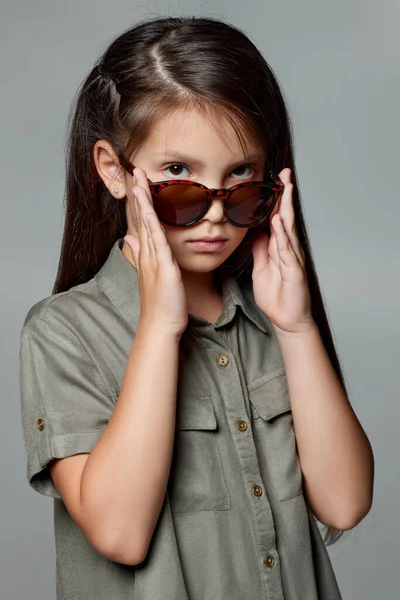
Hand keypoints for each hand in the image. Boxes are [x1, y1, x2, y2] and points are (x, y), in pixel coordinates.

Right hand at [124, 167, 187, 337]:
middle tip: (136, 171)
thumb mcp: (150, 273)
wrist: (160, 325)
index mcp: (147, 254)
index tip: (139, 182)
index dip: (141, 201)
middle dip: (140, 194)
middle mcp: (147, 254)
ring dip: (144, 203)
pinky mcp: (163, 267)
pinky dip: (154, 224)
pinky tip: (151, 210)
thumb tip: (129, 238)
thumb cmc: (159, 302)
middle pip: (142, 218)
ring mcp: (153, 260)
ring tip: (140, 181)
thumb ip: (140, 254)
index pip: (143, 222)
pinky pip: (158, 242)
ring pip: (148, 225)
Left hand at [251, 168, 313, 335]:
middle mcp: (288, 249)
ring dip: (287, 208)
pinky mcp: (294, 271)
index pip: (277, 218)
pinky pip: (287, 249)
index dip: (276, 200)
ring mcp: (293, 259)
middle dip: (286, 195)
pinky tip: (280, 221)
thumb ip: (259, 249)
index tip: (274, 181)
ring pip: (289, 228)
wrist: (287, 319)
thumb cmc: (276, 296)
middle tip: (285, 174)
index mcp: (279, 248)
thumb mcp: (261, 267)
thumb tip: (254, 232)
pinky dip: (283, 234)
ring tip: (284, 189)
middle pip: (287, 217)